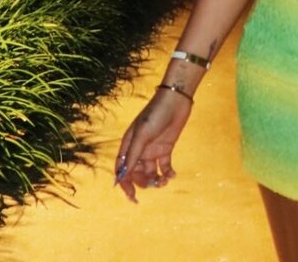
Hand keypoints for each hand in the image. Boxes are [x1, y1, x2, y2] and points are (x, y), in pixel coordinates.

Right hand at [114, 88, 192, 202]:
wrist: (176, 100)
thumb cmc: (155, 114)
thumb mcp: (142, 134)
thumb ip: (133, 155)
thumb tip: (122, 176)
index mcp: (128, 145)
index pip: (122, 170)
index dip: (125, 184)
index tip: (132, 196)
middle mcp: (139, 150)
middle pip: (136, 174)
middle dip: (144, 182)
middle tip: (155, 183)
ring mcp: (152, 150)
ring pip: (150, 172)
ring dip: (156, 180)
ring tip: (164, 180)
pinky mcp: (166, 149)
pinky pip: (164, 167)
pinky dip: (167, 173)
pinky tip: (172, 175)